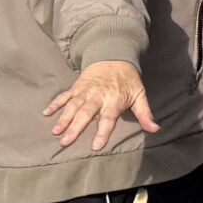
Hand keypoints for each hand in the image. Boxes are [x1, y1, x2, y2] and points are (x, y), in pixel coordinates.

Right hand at [44, 60, 159, 150]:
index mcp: (114, 100)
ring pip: (73, 105)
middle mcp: (98, 96)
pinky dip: (55, 103)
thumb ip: (145, 114)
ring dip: (63, 118)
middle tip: (66, 142)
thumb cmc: (128, 80)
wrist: (115, 56)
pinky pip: (64, 96)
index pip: (108, 119)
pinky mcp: (77, 87)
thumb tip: (155, 129)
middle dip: (76, 127)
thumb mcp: (140, 95)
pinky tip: (46, 113)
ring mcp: (86, 91)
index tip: (96, 146)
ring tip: (55, 132)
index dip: (103, 132)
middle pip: (86, 113)